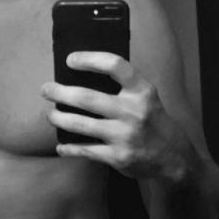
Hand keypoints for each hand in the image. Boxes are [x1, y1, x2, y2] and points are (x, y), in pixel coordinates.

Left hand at [41, 51, 191, 182]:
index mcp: (142, 91)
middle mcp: (134, 111)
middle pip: (87, 98)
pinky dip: (69, 148)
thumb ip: (124, 88)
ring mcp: (124, 135)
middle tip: (45, 90)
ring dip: (59, 118)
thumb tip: (83, 75)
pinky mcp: (117, 156)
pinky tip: (61, 146)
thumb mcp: (147, 99)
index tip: (70, 60)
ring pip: (81, 125)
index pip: (115, 66)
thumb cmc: (153, 123)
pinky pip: (85, 150)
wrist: (173, 159)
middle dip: (60, 92)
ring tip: (50, 115)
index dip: (89, 59)